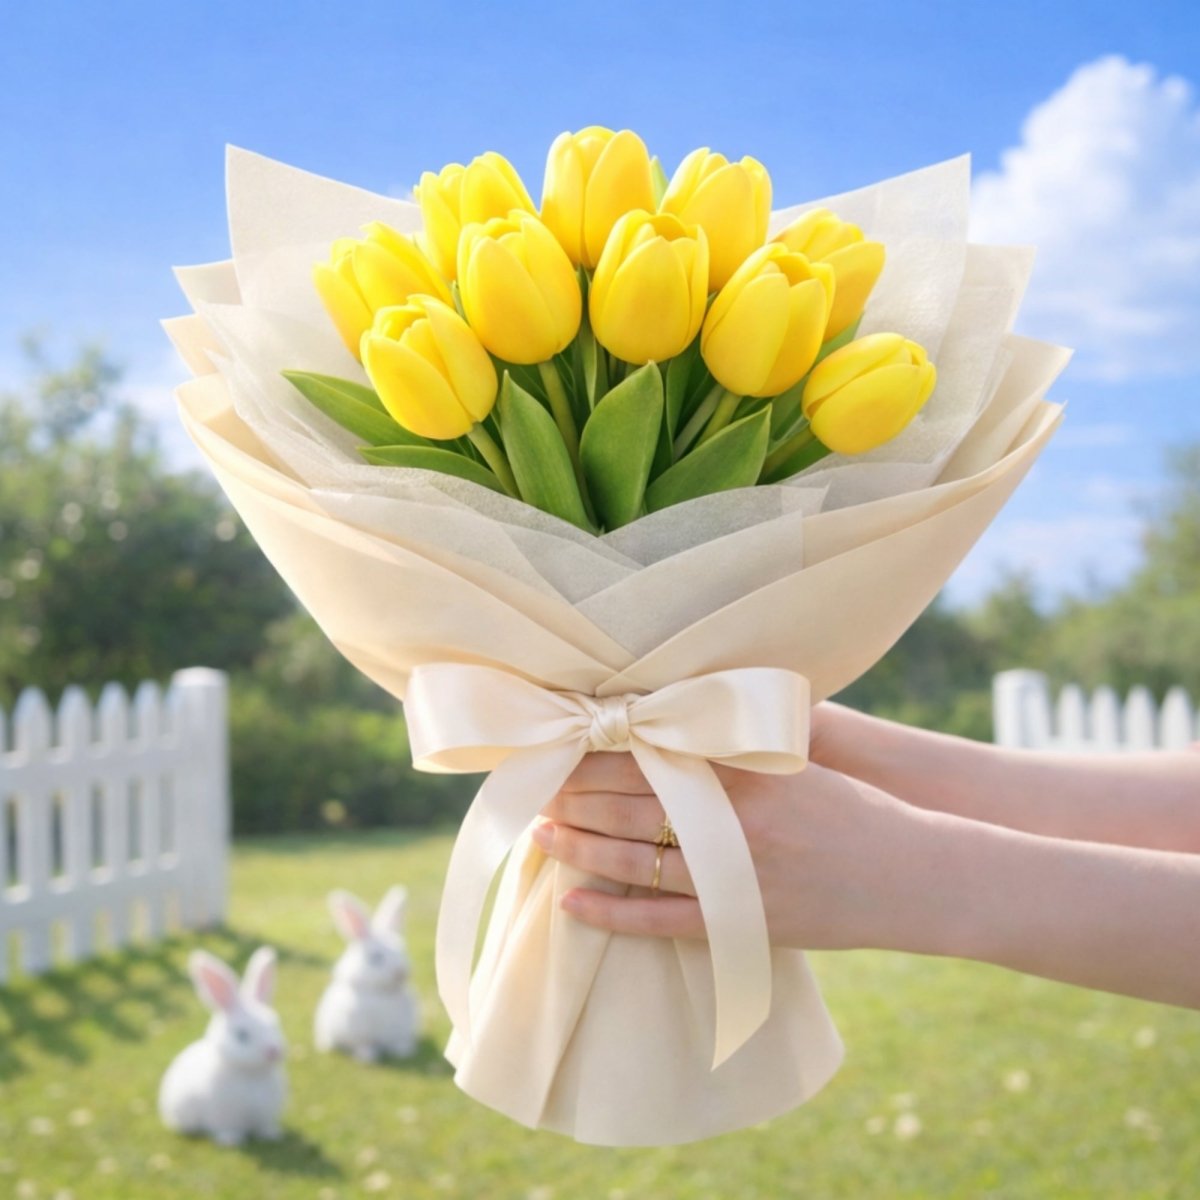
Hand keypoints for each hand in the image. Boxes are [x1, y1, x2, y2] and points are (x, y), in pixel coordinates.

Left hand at [533, 752, 936, 951]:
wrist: (913, 873)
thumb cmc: (856, 803)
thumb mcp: (801, 752)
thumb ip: (738, 728)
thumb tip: (682, 692)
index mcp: (743, 770)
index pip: (649, 751)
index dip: (596, 747)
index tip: (557, 738)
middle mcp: (731, 820)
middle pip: (628, 801)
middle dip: (574, 791)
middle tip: (531, 781)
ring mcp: (733, 876)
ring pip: (633, 859)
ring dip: (578, 845)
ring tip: (539, 831)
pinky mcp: (739, 923)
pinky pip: (658, 922)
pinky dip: (611, 914)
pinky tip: (570, 903)